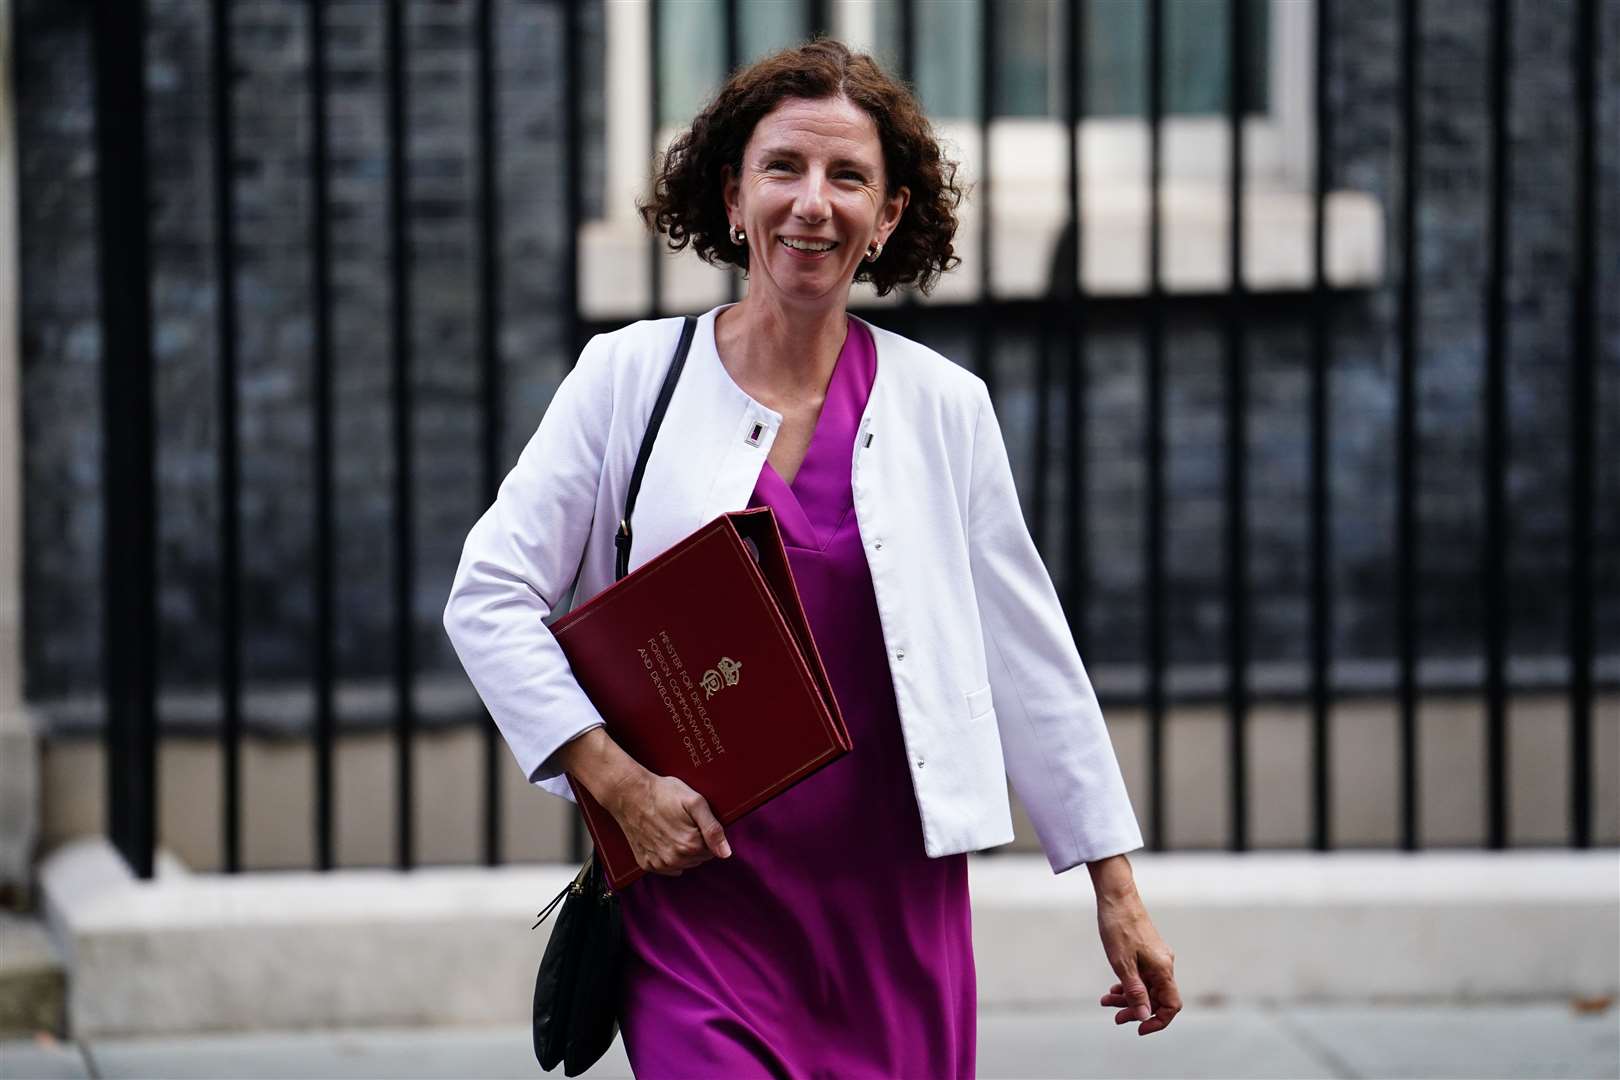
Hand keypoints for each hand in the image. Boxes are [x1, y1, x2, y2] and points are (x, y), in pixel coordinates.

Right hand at [606, 773, 730, 876]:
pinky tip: (662, 838)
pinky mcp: (646, 863)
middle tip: (683, 821)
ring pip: (684, 864)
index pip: (713, 850)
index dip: (706, 834)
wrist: (629, 794)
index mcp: (691, 845)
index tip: (695, 820)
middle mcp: (675, 859)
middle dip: (696, 842)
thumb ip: (713, 829)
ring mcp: (659, 863)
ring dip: (682, 850)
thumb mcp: (695, 802)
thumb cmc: (663, 793)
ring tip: (671, 828)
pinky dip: (667, 856)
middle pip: (699, 858)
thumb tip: (726, 853)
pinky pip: (666, 868)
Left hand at [1091, 858, 1180, 1034]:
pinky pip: (1142, 975)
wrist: (1116, 896)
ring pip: (1147, 987)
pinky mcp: (1147, 951)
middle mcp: (1164, 964)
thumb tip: (1144, 1016)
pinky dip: (1128, 984)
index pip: (1171, 1005)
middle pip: (1157, 998)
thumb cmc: (1118, 926)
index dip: (1157, 1021)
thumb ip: (1135, 991)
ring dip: (1129, 998)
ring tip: (1106, 1002)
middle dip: (1137, 1010)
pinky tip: (1113, 989)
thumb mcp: (1122, 963)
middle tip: (1115, 1017)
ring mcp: (1156, 957)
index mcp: (1163, 969)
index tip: (1139, 1028)